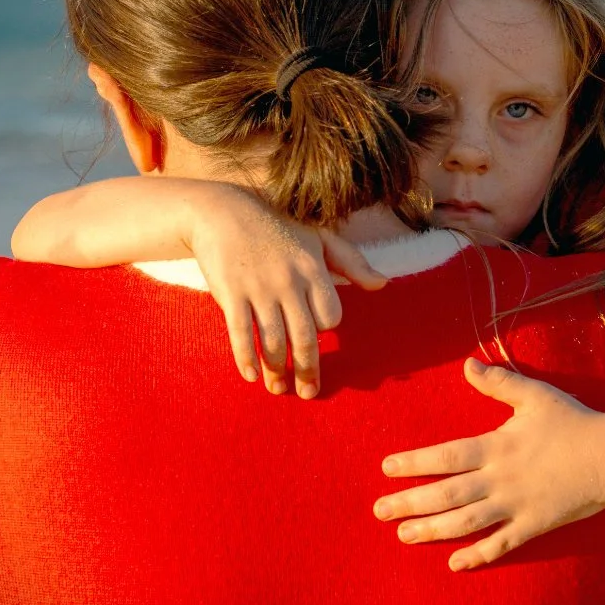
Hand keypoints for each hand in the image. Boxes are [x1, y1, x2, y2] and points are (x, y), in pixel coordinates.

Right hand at [187, 184, 385, 398]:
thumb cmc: (275, 224)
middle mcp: (289, 281)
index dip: (324, 329)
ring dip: (277, 370)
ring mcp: (259, 288)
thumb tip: (382, 284)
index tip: (313, 336)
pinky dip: (246, 358)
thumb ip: (352, 261)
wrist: (221, 211)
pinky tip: (251, 376)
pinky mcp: (231, 293)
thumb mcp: (318, 236)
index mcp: (313, 268)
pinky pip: (242, 334)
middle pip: (305, 337)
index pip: (330, 316)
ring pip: (274, 341)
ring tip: (278, 388)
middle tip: (309, 393)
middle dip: (308, 370)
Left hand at [372, 358, 604, 570]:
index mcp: (496, 446)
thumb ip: (498, 382)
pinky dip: (477, 555)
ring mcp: (516, 506)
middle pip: (446, 494)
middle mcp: (499, 480)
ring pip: (466, 523)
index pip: (445, 457)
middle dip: (410, 503)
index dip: (414, 463)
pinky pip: (501, 544)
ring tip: (404, 535)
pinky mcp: (534, 525)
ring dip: (432, 530)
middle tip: (379, 511)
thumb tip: (467, 364)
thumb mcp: (534, 396)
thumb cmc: (574, 423)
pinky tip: (455, 563)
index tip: (386, 469)